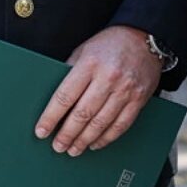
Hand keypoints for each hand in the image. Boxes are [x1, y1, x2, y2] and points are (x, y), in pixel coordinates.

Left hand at [34, 25, 160, 155]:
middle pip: (82, 114)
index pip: (65, 96)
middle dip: (67, 134)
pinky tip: (95, 143)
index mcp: (89, 64)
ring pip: (101, 123)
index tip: (42, 131)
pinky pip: (121, 125)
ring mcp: (125, 90)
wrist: (144, 37)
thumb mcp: (84, 50)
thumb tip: (56, 100)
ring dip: (84, 140)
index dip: (51, 117)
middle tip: (58, 146)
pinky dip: (106, 138)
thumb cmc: (110, 44)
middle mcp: (108, 77)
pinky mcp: (138, 99)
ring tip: (74, 149)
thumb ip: (70, 72)